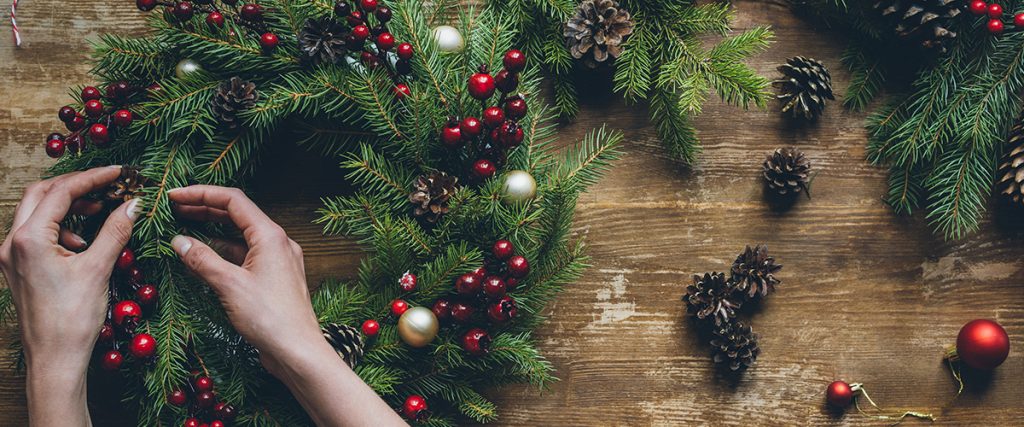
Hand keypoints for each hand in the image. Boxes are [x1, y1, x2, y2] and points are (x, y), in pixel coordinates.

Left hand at [0, 166, 140, 426]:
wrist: (54, 359)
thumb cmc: (72, 319)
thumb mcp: (98, 269)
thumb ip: (115, 230)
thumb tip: (133, 203)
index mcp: (29, 239)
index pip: (61, 191)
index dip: (92, 178)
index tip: (119, 173)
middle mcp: (13, 243)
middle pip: (40, 194)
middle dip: (75, 186)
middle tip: (106, 186)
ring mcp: (13, 256)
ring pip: (36, 212)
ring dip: (67, 206)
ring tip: (99, 212)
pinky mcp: (19, 268)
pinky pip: (37, 233)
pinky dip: (61, 227)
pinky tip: (83, 243)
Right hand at [168, 185, 403, 425]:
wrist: (298, 350)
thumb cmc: (269, 317)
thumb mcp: (229, 285)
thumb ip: (202, 260)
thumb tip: (179, 241)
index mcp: (270, 236)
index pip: (233, 200)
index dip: (200, 193)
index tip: (173, 195)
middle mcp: (277, 243)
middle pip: (237, 215)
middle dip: (204, 209)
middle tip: (173, 207)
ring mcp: (277, 260)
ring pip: (240, 236)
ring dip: (212, 230)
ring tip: (182, 227)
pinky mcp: (274, 278)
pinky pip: (245, 256)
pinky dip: (223, 252)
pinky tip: (203, 255)